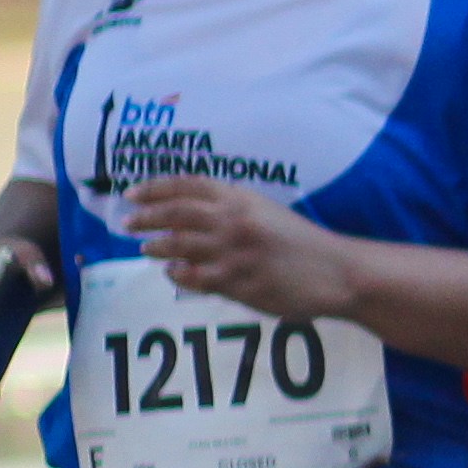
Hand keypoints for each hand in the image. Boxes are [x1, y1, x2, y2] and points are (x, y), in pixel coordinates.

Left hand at [116, 176, 363, 322]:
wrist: (339, 273)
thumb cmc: (304, 244)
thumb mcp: (268, 213)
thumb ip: (232, 210)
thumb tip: (191, 217)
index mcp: (242, 199)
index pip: (187, 185)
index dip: (154, 188)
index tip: (132, 194)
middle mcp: (234, 221)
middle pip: (175, 213)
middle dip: (145, 217)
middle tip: (128, 223)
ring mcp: (234, 252)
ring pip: (178, 245)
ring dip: (157, 246)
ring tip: (147, 248)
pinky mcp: (239, 281)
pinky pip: (195, 277)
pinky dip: (178, 274)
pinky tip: (174, 273)